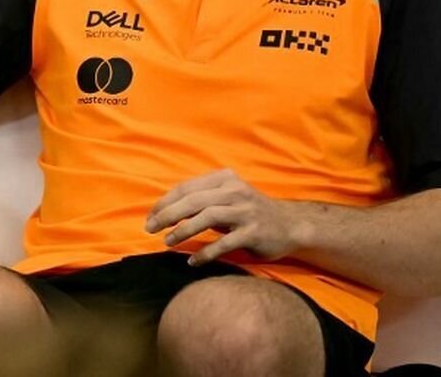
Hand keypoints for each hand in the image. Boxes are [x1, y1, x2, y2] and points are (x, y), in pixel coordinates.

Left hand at [146, 168, 305, 266]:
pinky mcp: (254, 232)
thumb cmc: (249, 212)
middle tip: (150, 229)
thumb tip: (164, 211)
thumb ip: (200, 200)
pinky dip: (206, 253)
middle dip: (167, 215)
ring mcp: (246, 211)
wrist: (291, 226)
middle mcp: (235, 191)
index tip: (150, 217)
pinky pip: (224, 243)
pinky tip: (193, 262)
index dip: (165, 202)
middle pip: (193, 201)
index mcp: (224, 179)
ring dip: (183, 231)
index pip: (186, 188)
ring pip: (206, 218)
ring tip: (168, 242)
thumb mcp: (225, 199)